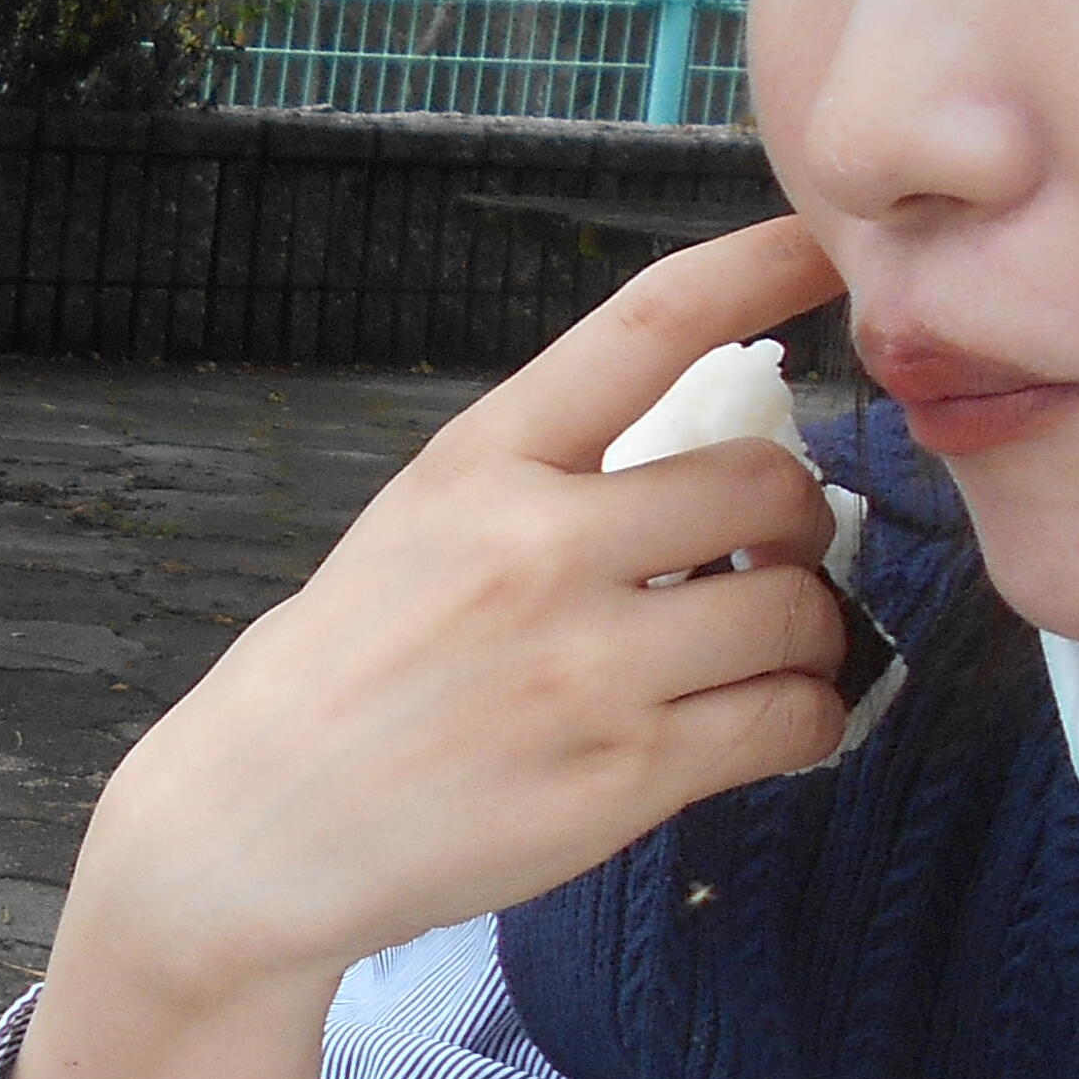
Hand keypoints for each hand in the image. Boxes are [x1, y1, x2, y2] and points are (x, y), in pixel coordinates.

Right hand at [0, 217, 854, 1078]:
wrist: (251, 833)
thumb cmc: (335, 678)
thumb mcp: (410, 531)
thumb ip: (541, 488)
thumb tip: (711, 474)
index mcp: (477, 467)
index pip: (646, 327)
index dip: (757, 267)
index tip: (827, 245)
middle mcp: (535, 549)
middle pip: (766, 484)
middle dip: (797, 524)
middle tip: (769, 562)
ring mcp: (585, 667)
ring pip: (798, 611)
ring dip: (809, 635)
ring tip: (762, 660)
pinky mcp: (625, 776)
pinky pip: (790, 720)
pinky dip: (807, 721)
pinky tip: (769, 727)